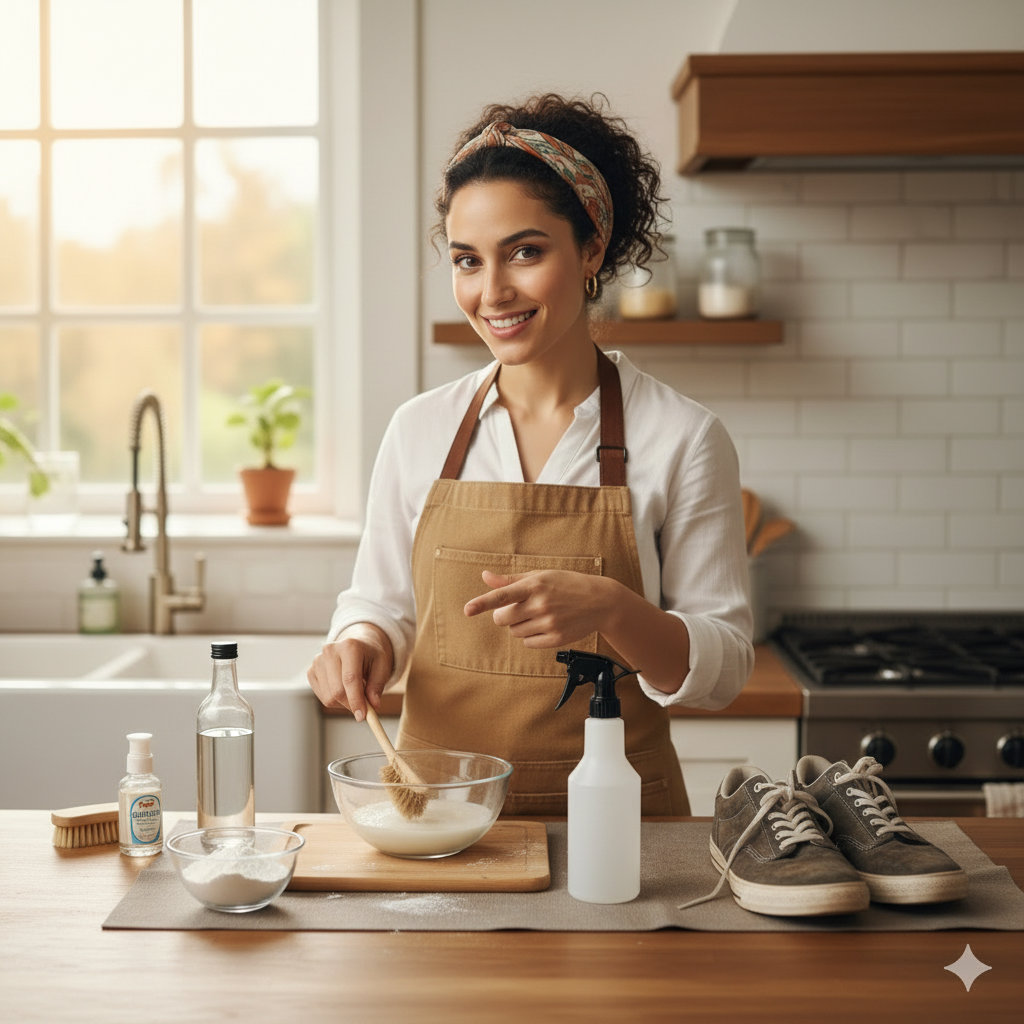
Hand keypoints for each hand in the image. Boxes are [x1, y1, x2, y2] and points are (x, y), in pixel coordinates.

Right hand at [306, 622, 393, 720]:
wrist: (358, 645)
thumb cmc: (371, 657)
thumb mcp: (382, 667)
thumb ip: (377, 686)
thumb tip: (373, 706)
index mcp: (350, 646)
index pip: (350, 678)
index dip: (356, 700)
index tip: (362, 716)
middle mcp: (330, 651)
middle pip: (337, 690)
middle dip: (351, 704)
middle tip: (363, 708)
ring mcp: (318, 660)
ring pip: (328, 697)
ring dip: (344, 703)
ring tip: (355, 691)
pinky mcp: (311, 671)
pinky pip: (322, 697)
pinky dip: (334, 701)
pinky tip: (343, 690)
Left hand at [463, 569, 615, 648]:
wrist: (600, 602)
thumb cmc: (567, 585)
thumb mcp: (541, 576)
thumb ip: (511, 580)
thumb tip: (485, 576)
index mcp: (535, 585)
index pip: (503, 595)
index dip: (483, 603)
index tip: (467, 610)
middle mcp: (541, 604)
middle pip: (503, 619)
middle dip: (504, 616)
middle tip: (518, 608)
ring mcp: (549, 623)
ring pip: (515, 632)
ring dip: (519, 625)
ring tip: (539, 614)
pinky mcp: (556, 639)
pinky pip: (528, 643)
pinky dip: (531, 636)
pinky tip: (546, 625)